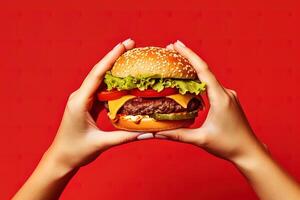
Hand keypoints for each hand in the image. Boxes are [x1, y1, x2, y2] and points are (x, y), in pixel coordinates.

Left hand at [45, 39, 139, 170]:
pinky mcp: (87, 105)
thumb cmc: (76, 151)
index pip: (97, 74)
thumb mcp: (102, 143)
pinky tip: (125, 81)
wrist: (61, 158)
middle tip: (133, 46)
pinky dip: (114, 85)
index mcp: (79, 102)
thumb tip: (148, 131)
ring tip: (132, 60)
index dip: (111, 58)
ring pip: (101, 80)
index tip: (124, 45)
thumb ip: (125, 136)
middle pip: (100, 72)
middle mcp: (80, 96)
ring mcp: (83, 99)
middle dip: (116, 58)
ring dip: (115, 70)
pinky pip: (102, 91)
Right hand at [158, 41, 265, 161]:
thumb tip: (156, 133)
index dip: (189, 55)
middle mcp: (226, 93)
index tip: (177, 44)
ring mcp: (228, 95)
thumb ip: (177, 135)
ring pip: (208, 78)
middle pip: (205, 70)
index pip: (203, 71)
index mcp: (220, 98)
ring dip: (193, 70)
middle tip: (170, 49)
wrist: (249, 151)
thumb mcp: (200, 139)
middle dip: (187, 59)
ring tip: (177, 63)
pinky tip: (190, 83)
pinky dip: (200, 81)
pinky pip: (212, 86)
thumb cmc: (228, 145)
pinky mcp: (228, 100)